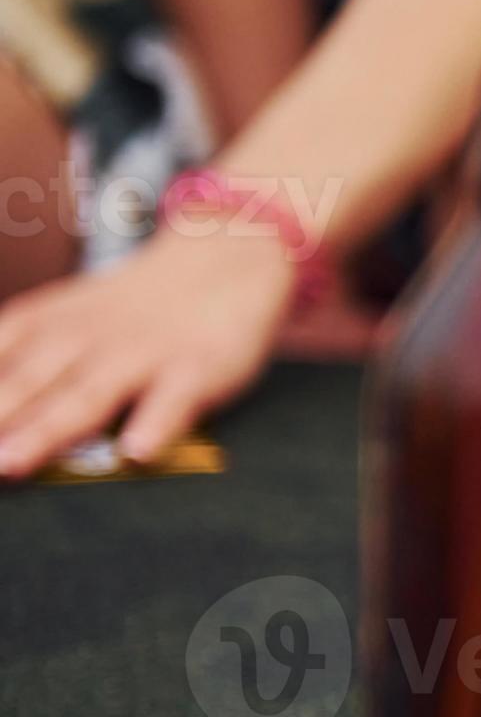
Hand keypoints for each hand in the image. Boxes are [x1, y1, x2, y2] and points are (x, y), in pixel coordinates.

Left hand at [0, 225, 297, 474]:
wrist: (224, 252)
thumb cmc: (130, 307)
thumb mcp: (60, 319)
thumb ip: (14, 363)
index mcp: (42, 328)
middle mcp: (83, 340)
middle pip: (23, 387)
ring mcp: (141, 354)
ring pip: (87, 395)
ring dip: (47, 429)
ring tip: (12, 464)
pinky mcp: (199, 368)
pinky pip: (176, 399)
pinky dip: (157, 423)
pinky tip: (138, 452)